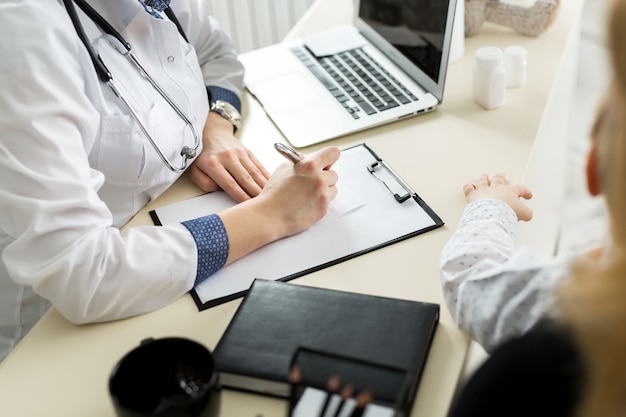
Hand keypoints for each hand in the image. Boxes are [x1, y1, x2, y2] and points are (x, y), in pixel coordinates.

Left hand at [188, 112, 270, 201]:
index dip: (240, 196)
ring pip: (254, 173)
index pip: (230, 184)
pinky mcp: (248, 152)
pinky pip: (258, 165)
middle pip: (245, 179)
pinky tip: (271, 184)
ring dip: (262, 186)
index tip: (247, 206)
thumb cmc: (204, 155)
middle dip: (254, 194)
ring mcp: (239, 153)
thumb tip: (217, 190)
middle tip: (263, 204)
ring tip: (270, 197)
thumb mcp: (195, 169)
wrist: (213, 133)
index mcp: (213, 163)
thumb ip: (203, 182)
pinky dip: (265, 176)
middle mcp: (228, 157)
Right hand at [218, 146, 339, 264]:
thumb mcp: (284, 168)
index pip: (333, 153)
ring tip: (308, 194)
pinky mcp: (323, 209)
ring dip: (324, 191)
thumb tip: (310, 159)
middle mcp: (319, 179)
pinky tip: (306, 204)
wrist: (269, 215)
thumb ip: (301, 162)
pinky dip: (319, 203)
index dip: (330, 157)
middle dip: (324, 177)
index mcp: (310, 165)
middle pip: (333, 174)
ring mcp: (323, 195)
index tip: (328, 161)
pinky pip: (328, 203)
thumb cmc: (273, 194)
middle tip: (311, 182)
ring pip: (333, 189)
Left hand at [463, 173, 532, 220]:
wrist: (491, 216)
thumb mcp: (523, 214)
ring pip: (483, 181)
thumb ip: (526, 213)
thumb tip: (527, 215)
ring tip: (484, 176)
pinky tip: (469, 186)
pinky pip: (468, 189)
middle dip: (500, 177)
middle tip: (502, 175)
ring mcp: (483, 191)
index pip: (520, 189)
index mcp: (509, 192)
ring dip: (483, 178)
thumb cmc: (506, 213)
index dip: (525, 191)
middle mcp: (495, 189)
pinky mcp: (472, 196)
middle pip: (498, 179)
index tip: (528, 195)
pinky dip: (468, 187)